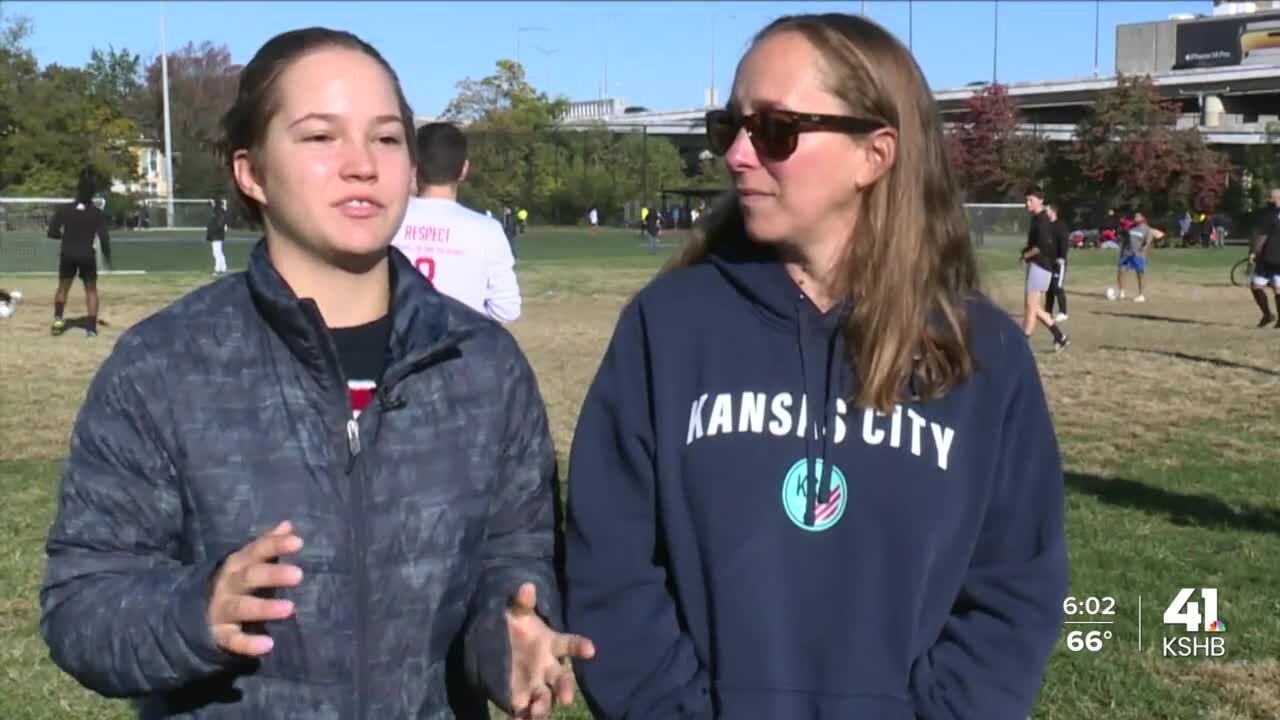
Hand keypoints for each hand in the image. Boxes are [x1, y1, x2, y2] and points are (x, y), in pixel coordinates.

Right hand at [207, 521, 303, 655]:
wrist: (186, 613)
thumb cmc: (231, 584)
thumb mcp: (245, 563)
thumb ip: (266, 545)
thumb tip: (288, 525)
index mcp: (236, 565)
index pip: (255, 551)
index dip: (274, 545)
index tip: (298, 542)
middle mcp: (227, 585)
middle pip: (250, 577)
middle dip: (272, 575)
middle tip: (298, 575)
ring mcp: (220, 610)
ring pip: (241, 607)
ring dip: (264, 608)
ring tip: (289, 608)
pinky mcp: (218, 635)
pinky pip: (232, 640)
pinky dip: (248, 644)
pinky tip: (268, 645)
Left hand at [507, 582, 594, 719]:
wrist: (494, 645)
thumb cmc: (515, 628)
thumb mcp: (516, 614)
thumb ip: (522, 603)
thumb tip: (527, 586)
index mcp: (551, 644)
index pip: (570, 644)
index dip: (580, 647)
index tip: (591, 649)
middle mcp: (548, 668)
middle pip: (562, 680)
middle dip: (566, 689)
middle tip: (566, 699)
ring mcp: (536, 685)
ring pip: (545, 698)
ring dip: (544, 706)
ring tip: (538, 712)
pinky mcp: (521, 698)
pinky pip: (526, 711)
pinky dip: (525, 716)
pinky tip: (522, 718)